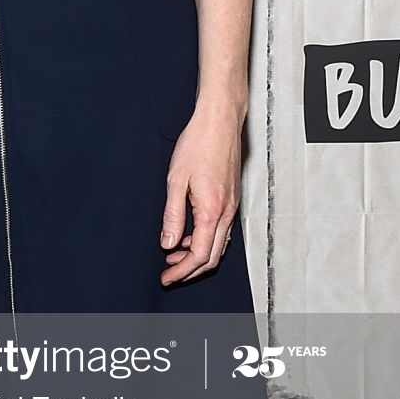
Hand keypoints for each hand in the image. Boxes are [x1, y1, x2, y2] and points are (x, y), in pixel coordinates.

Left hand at [158, 102, 241, 283]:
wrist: (219, 121)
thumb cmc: (198, 143)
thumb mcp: (176, 180)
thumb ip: (173, 215)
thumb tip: (169, 243)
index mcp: (212, 210)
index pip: (200, 255)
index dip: (182, 271)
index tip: (166, 277)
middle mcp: (227, 212)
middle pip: (213, 256)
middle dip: (190, 270)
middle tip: (169, 273)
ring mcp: (232, 205)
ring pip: (219, 244)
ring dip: (198, 255)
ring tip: (174, 254)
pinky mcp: (232, 198)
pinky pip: (222, 230)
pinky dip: (206, 240)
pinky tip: (190, 234)